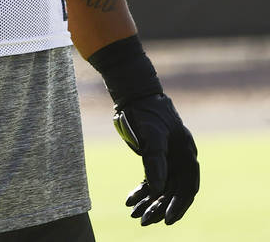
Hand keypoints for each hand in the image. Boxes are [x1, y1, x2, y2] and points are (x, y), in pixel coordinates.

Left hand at [113, 93, 198, 224]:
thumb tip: (156, 188)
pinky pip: (149, 181)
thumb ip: (155, 159)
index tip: (167, 220)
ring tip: (134, 215)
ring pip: (160, 189)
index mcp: (186, 153)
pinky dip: (140, 192)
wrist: (133, 95)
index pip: (187, 186)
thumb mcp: (151, 133)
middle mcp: (179, 159)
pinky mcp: (153, 159)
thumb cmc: (145, 111)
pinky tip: (129, 201)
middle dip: (160, 207)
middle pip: (173, 191)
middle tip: (144, 221)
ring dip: (148, 203)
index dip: (179, 205)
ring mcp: (167, 160)